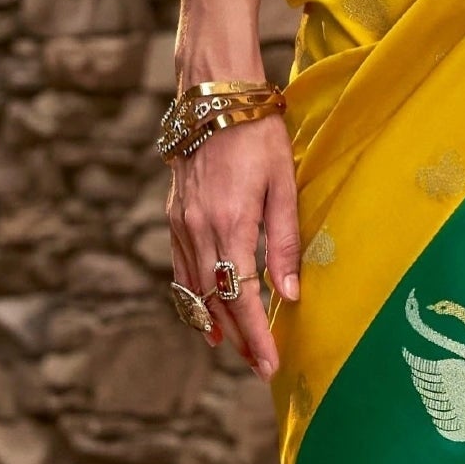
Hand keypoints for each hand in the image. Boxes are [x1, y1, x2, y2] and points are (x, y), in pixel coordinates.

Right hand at [168, 111, 302, 378]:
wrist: (213, 98)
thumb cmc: (258, 135)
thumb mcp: (284, 184)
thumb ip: (285, 241)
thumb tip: (290, 293)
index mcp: (231, 222)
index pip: (242, 296)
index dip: (256, 335)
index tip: (269, 364)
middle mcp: (200, 229)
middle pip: (216, 301)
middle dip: (240, 338)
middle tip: (260, 366)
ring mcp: (181, 225)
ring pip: (194, 290)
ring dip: (216, 323)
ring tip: (238, 350)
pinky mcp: (173, 217)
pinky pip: (180, 269)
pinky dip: (193, 297)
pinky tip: (206, 315)